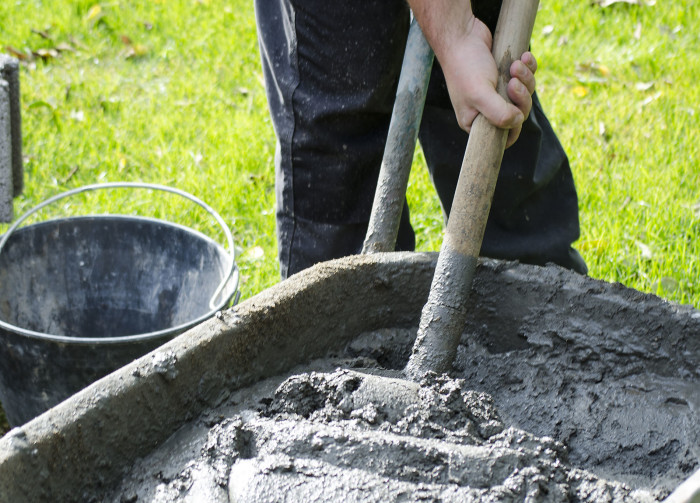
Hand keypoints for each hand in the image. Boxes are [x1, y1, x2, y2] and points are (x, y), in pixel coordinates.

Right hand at [436, 16, 536, 146]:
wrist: (463, 35)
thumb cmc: (465, 66)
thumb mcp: (479, 94)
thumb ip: (498, 113)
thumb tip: (517, 122)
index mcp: (476, 121)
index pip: (500, 138)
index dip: (513, 129)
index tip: (515, 113)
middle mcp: (487, 109)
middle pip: (517, 114)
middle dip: (521, 98)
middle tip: (513, 83)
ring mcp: (498, 92)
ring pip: (525, 94)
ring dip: (525, 79)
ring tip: (515, 65)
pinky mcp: (507, 75)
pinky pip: (527, 77)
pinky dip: (529, 67)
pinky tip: (523, 56)